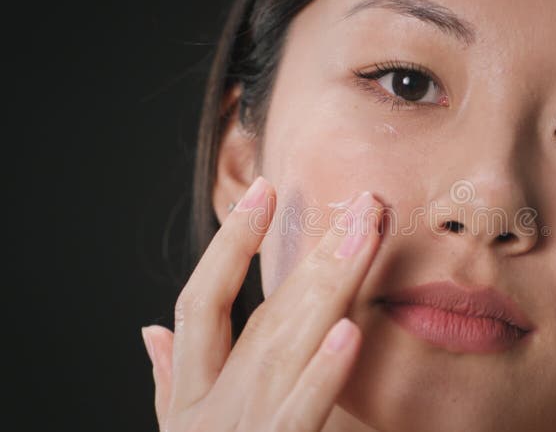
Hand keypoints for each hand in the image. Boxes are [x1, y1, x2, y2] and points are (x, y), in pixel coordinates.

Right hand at [140, 176, 383, 430]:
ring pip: (283, 347)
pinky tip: (351, 330)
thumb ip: (167, 379)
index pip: (201, 302)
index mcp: (190, 394)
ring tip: (364, 235)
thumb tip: (150, 329)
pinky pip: (301, 413)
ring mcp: (239, 431)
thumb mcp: (176, 428)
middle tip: (362, 204)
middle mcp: (208, 407)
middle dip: (313, 256)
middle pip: (263, 316)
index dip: (230, 243)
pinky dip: (322, 373)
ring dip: (329, 287)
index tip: (264, 188)